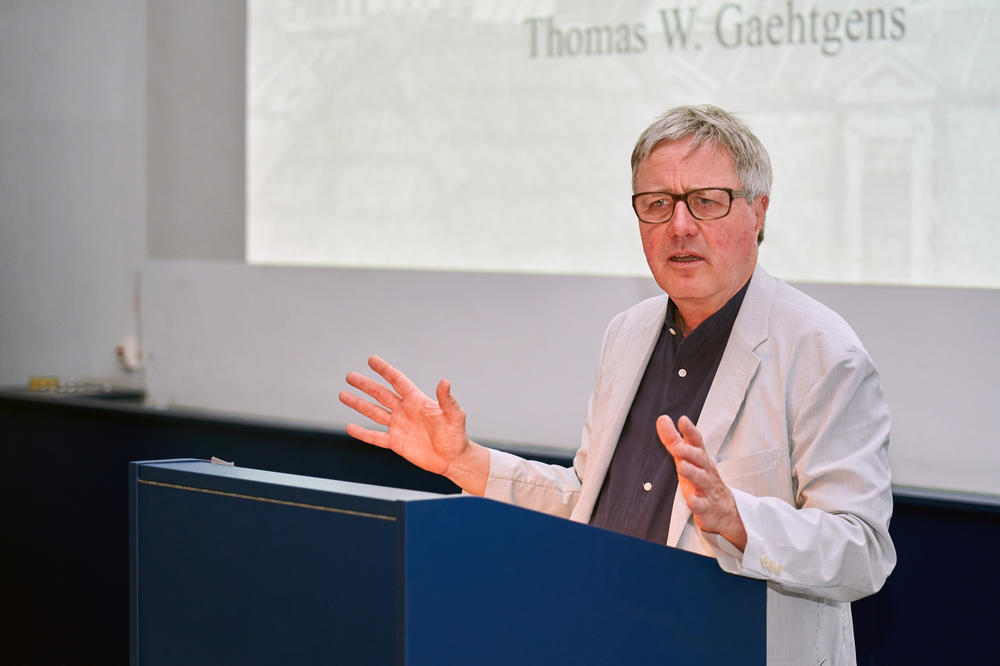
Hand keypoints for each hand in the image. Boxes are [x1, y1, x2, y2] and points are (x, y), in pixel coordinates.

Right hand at [338, 355, 488, 493]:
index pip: (398, 381)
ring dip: (358, 404)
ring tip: (343, 395)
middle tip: (349, 376)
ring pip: (374, 412)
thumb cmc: (456, 435)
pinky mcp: (396, 443)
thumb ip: (447, 400)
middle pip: (381, 394)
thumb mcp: (454, 416)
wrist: (453, 458)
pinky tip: (350, 427)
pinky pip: (376, 437)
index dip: (385, 370)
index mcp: (417, 401)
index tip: (371, 360)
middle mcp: (405, 411)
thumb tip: (444, 381)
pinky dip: (363, 433)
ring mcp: (399, 426)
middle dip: (365, 385)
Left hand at [657, 414, 746, 550]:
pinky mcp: (706, 507)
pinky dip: (697, 502)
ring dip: (692, 472)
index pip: (697, 442)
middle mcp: (705, 470)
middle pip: (699, 459)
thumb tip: (662, 419)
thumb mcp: (687, 458)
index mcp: (700, 457)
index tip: (683, 420)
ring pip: (701, 479)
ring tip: (682, 466)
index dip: (690, 431)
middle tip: (677, 447)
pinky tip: (691, 500)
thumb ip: (674, 439)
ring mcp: (707, 488)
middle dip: (689, 452)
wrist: (724, 509)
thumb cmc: (701, 477)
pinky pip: (702, 505)